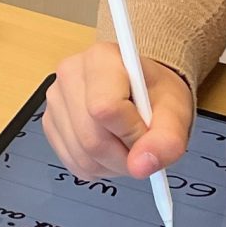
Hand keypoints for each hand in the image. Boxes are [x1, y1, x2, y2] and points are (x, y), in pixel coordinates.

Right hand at [46, 41, 193, 182]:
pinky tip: (110, 149)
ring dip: (112, 164)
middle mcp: (69, 75)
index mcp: (100, 58)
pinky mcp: (50, 124)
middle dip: (124, 156)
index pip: (105, 109)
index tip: (148, 130)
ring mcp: (54, 101)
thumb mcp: (175, 111)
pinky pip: (73, 163)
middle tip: (142, 146)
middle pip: (91, 138)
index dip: (132, 132)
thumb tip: (140, 166)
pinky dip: (98, 167)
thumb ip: (166, 139)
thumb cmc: (156, 93)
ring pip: (82, 156)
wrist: (141, 89)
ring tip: (127, 145)